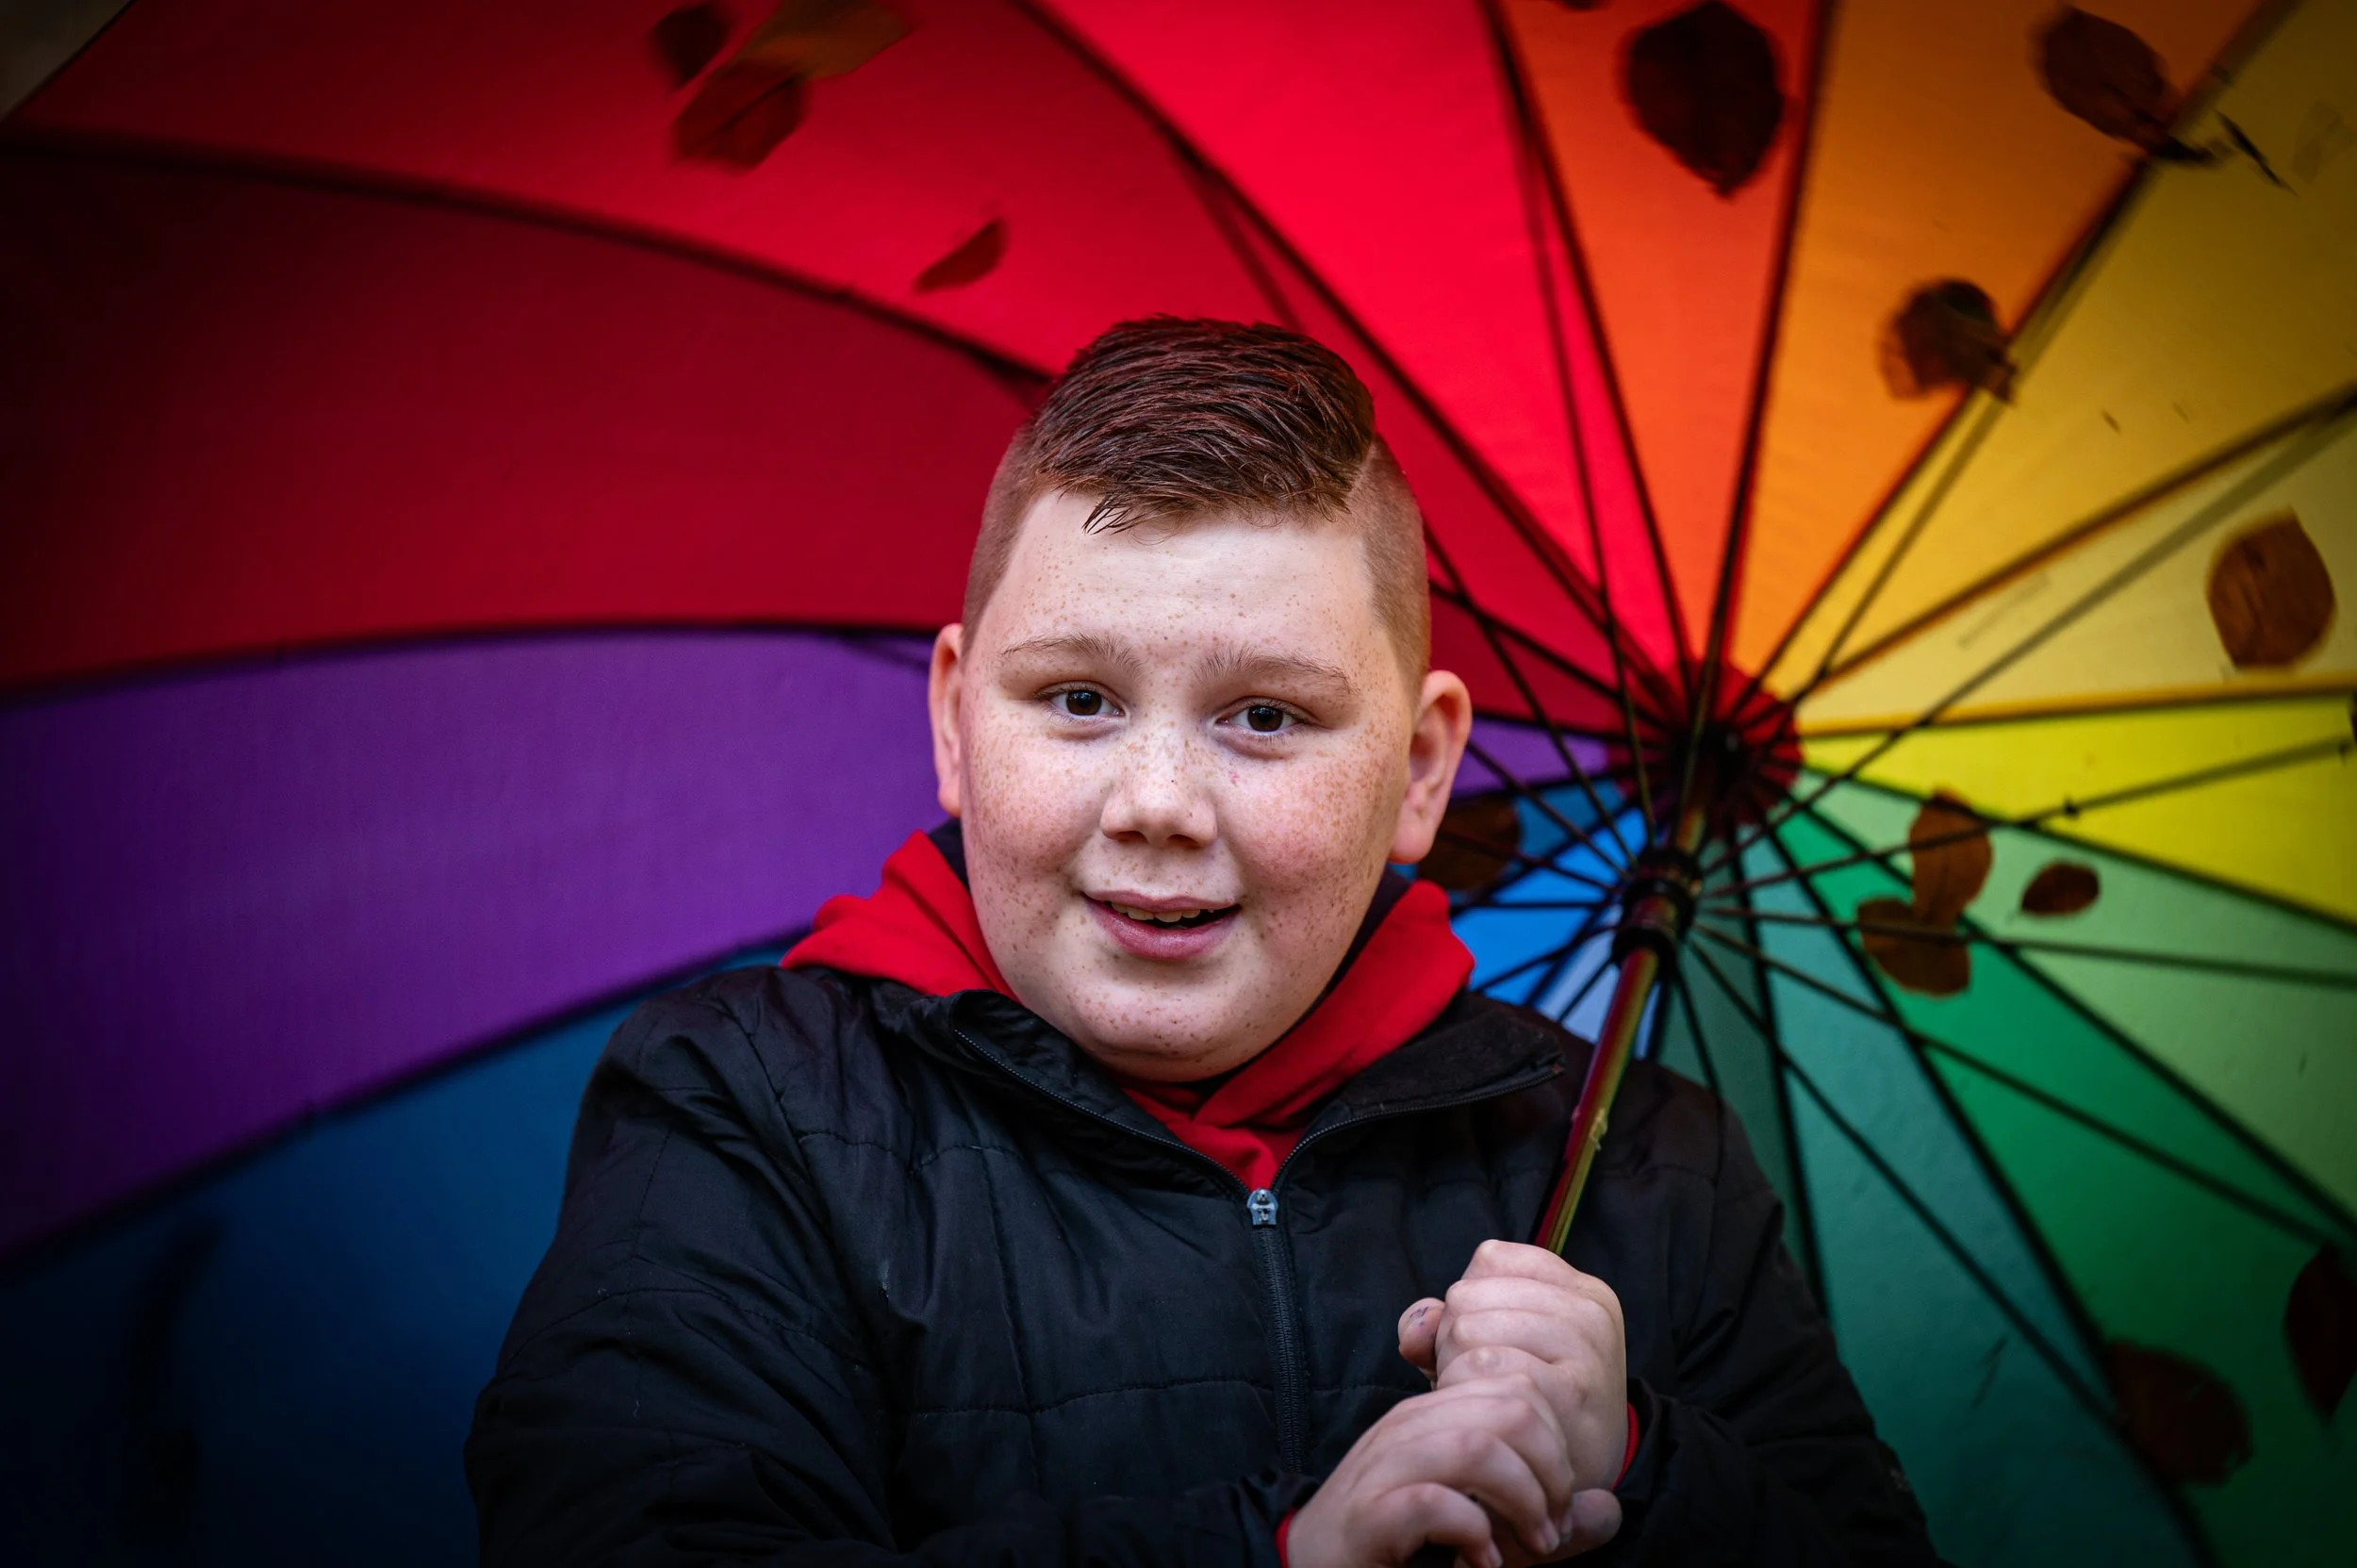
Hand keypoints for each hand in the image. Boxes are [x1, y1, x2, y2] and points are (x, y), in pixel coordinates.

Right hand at [1283, 1375, 1578, 1567]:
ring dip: (1520, 1500)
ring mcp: (1384, 1467)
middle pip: (1509, 1407)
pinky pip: (1433, 1501)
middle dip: (1549, 1471)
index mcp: (1435, 1416)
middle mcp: (1410, 1428)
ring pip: (1476, 1444)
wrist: (1309, 1566)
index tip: (1560, 1506)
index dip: (1557, 1445)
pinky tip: (1480, 1560)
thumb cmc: (1398, 1544)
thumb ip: (1540, 1514)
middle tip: (1548, 1529)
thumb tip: (1610, 1509)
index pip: (1517, 1388)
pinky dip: (1472, 1531)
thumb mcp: (1482, 1524)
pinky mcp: (1369, 1515)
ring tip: (1526, 1546)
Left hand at [1397, 1241, 1628, 1553]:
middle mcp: (1590, 1310)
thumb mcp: (1490, 1351)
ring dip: (1456, 1372)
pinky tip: (1487, 1422)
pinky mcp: (1572, 1390)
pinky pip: (1484, 1366)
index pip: (1489, 1260)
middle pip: (1468, 1296)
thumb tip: (1415, 1331)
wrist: (1569, 1499)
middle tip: (1485, 1389)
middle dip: (1453, 1343)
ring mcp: (1587, 1349)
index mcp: (1579, 1289)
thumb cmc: (1522, 1412)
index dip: (1469, 1306)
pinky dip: (1466, 1394)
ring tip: (1487, 1405)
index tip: (1493, 1348)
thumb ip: (1442, 1324)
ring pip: (1469, 1329)